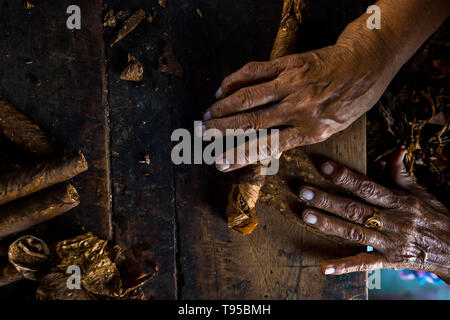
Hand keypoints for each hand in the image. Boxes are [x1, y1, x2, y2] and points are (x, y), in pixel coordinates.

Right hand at [203, 44, 392, 171]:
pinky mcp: (289, 64)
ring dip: (223, 107)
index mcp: (310, 130)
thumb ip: (298, 135)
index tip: (219, 163)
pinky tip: (222, 88)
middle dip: (222, 129)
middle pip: (251, 121)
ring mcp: (292, 84)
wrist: (367, 64)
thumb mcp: (330, 127)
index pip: (266, 146)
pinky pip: (255, 71)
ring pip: (249, 96)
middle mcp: (299, 108)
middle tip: (202, 134)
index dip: (239, 155)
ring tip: (206, 115)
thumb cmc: (350, 100)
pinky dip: (235, 79)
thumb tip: (265, 146)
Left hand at [298, 150, 449, 283]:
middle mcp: (393, 222)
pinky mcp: (389, 262)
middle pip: (355, 209)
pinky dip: (345, 266)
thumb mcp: (422, 193)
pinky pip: (365, 263)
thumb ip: (402, 174)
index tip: (324, 167)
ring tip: (306, 216)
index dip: (346, 177)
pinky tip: (325, 267)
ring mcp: (390, 243)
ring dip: (329, 225)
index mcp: (400, 202)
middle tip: (303, 191)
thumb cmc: (435, 217)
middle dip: (327, 200)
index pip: (368, 187)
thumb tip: (396, 150)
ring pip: (354, 232)